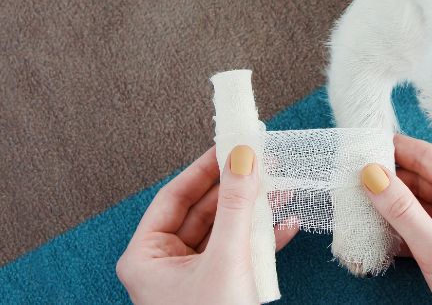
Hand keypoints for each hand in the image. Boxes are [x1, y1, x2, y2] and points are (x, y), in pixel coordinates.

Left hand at [116, 146, 297, 304]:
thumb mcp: (226, 259)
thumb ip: (236, 206)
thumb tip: (242, 158)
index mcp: (146, 256)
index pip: (175, 196)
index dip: (205, 168)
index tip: (230, 144)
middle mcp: (165, 264)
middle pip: (203, 210)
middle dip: (236, 188)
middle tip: (260, 160)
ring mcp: (193, 277)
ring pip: (224, 230)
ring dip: (254, 210)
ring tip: (279, 187)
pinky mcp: (219, 287)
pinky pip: (238, 252)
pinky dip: (262, 238)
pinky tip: (285, 225)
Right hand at [361, 135, 431, 304]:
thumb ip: (401, 211)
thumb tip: (373, 174)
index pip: (429, 157)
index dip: (395, 149)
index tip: (364, 143)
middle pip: (424, 180)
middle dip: (389, 182)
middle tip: (352, 179)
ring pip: (424, 206)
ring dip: (394, 209)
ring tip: (359, 206)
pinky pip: (430, 227)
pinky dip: (406, 230)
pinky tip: (380, 234)